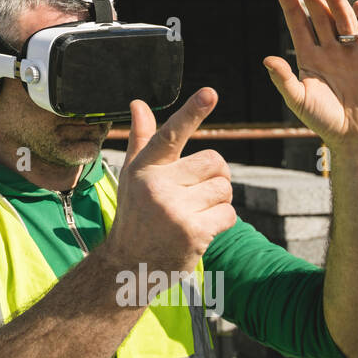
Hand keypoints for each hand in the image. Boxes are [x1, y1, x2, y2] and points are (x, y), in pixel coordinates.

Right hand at [105, 88, 235, 280]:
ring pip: (225, 188)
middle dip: (214, 176)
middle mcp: (156, 185)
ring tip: (193, 213)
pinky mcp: (193, 231)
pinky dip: (221, 222)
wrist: (128, 264)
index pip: (171, 134)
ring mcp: (174, 209)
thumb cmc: (135, 214)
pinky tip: (200, 229)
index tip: (210, 93)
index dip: (192, 112)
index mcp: (143, 167)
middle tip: (194, 194)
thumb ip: (142, 139)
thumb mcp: (133, 175)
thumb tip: (139, 104)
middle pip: (215, 162)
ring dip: (218, 201)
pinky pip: (229, 214)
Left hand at [265, 0, 357, 153]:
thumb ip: (283, 79)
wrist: (356, 137)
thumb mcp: (299, 100)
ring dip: (335, 0)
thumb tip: (266, 59)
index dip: (291, 7)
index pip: (299, 26)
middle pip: (320, 17)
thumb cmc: (324, 120)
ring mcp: (352, 53)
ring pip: (344, 20)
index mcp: (310, 58)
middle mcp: (331, 51)